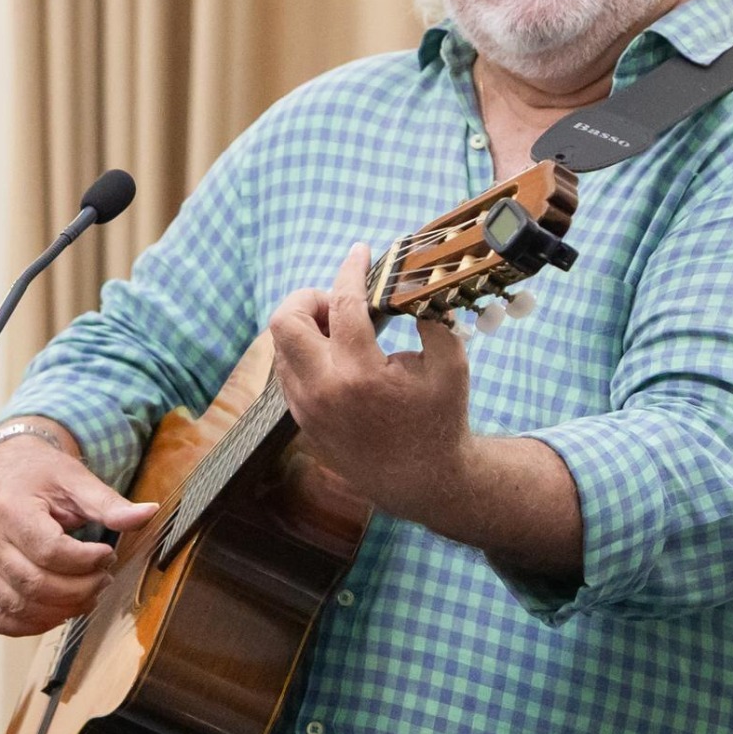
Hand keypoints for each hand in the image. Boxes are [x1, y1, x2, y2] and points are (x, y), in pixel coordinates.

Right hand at [0, 425, 156, 637]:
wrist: (4, 469)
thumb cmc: (39, 474)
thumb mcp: (75, 479)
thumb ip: (108, 503)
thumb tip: (148, 513)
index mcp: (10, 511)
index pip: (49, 551)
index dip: (86, 560)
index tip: (107, 553)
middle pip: (35, 584)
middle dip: (79, 589)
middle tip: (104, 579)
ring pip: (18, 606)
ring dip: (61, 610)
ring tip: (87, 594)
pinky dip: (29, 626)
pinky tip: (57, 611)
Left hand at [269, 245, 470, 528]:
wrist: (422, 482)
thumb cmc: (440, 419)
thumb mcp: (451, 362)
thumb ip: (431, 315)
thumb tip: (410, 280)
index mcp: (361, 374)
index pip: (344, 303)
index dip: (352, 268)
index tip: (361, 251)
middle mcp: (324, 390)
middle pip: (284, 320)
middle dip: (309, 298)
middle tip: (340, 303)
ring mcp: (307, 408)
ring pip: (281, 346)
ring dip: (307, 326)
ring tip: (343, 330)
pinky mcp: (303, 420)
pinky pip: (288, 371)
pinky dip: (307, 353)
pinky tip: (338, 355)